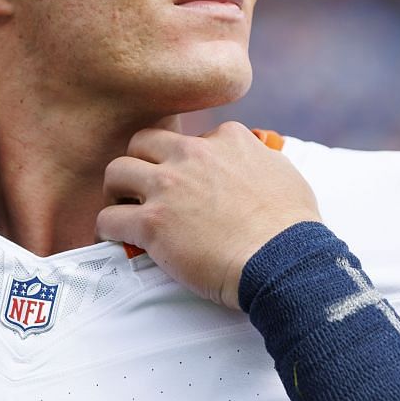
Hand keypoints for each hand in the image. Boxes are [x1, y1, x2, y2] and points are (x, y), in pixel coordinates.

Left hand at [97, 122, 320, 308]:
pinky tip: (115, 239)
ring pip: (116, 171)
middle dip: (140, 163)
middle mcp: (193, 155)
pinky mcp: (152, 223)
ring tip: (125, 209)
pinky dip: (107, 229)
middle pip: (143, 142)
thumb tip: (259, 162)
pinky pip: (108, 218)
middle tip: (143, 188)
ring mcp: (169, 187)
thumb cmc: (292, 228)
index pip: (191, 138)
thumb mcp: (284, 174)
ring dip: (117, 192)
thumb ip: (261, 160)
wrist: (283, 262)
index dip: (185, 161)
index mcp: (227, 139)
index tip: (187, 182)